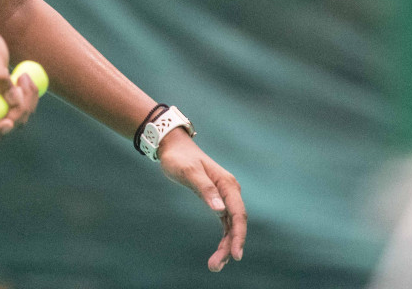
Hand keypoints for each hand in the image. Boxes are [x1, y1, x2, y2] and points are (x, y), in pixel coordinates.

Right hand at [0, 30, 38, 138]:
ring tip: (24, 76)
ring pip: (15, 121)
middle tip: (23, 82)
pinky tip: (25, 78)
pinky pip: (21, 111)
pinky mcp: (4, 104)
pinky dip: (29, 98)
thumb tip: (14, 101)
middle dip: (19, 111)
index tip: (9, 122)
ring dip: (27, 102)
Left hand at [155, 129, 245, 271]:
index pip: (238, 214)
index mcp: (227, 184)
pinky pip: (225, 224)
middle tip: (215, 266)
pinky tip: (219, 252)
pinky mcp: (217, 201)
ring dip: (226, 246)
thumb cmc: (179, 158)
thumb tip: (220, 210)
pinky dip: (223, 238)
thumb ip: (204, 189)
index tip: (235, 254)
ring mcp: (224, 197)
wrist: (172, 147)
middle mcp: (229, 191)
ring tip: (215, 265)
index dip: (239, 235)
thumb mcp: (188, 171)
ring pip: (231, 226)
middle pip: (236, 224)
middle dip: (229, 246)